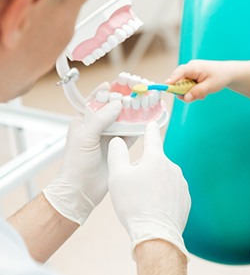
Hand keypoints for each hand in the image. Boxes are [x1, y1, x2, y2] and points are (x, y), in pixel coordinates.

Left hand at [43, 83, 135, 224]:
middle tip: (137, 92)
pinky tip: (147, 120)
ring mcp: (109, 137)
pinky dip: (139, 127)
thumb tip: (117, 103)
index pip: (96, 100)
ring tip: (145, 102)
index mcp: (84, 121)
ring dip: (134, 112)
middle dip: (124, 100)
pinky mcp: (120, 147)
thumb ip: (100, 118)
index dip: (107, 91)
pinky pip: (132, 133)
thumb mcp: (85, 137)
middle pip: (113, 108)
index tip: (118, 83)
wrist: (81, 190)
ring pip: (124, 120)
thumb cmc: (76, 164)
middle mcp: (97, 127)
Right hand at [108, 122, 190, 259]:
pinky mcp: (185, 198)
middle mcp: (172, 167)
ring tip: (144, 202)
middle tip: (133, 188)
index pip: (152, 137)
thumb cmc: (134, 205)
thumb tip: (118, 141)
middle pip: (155, 162)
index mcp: (156, 159)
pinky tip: (155, 208)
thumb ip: (117, 154)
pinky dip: (163, 196)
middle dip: (145, 169)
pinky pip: (171, 191)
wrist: (156, 235)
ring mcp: (181, 183)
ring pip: (163, 177)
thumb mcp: (117, 176)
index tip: (152, 123)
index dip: (150, 129)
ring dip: (154, 184)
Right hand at [165, 59, 234, 101]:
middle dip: (184, 91)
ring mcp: (190, 72)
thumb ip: (197, 92)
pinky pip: (187, 86)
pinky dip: (193, 91)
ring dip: (191, 92)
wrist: (228, 73)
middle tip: (192, 98)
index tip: (166, 86)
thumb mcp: (209, 86)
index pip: (180, 72)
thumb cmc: (220, 76)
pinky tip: (202, 92)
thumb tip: (185, 98)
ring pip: (183, 86)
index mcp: (194, 67)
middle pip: (179, 81)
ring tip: (202, 94)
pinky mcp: (192, 77)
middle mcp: (190, 68)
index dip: (172, 79)